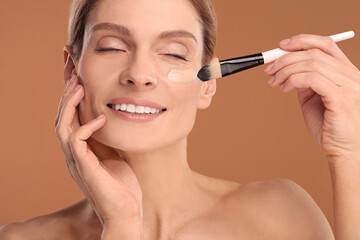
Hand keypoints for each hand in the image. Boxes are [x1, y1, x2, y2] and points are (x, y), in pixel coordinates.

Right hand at [54, 75, 142, 229]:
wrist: (126, 210)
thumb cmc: (123, 184)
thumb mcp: (115, 154)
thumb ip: (108, 139)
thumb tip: (111, 117)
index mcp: (81, 151)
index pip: (71, 120)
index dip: (72, 100)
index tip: (80, 80)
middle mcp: (74, 155)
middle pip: (62, 120)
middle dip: (67, 97)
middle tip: (75, 76)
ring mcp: (76, 162)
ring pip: (63, 127)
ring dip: (69, 106)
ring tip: (78, 87)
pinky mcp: (83, 168)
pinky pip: (76, 141)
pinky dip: (86, 127)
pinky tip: (101, 118)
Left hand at [264, 33, 359, 159]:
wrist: (343, 150)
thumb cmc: (329, 126)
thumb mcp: (313, 98)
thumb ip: (305, 81)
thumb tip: (287, 67)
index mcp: (346, 71)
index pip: (325, 44)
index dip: (301, 41)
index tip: (280, 46)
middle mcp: (351, 75)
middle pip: (314, 53)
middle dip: (285, 58)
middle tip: (269, 70)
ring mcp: (349, 86)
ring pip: (311, 63)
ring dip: (286, 71)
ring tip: (274, 82)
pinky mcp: (341, 98)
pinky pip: (312, 79)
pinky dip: (293, 80)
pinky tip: (284, 89)